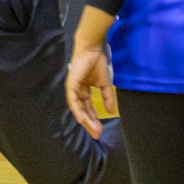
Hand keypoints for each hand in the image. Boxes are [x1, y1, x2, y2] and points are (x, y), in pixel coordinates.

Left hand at [66, 6, 117, 137]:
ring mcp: (73, 88)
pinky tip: (81, 118)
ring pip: (77, 107)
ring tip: (92, 128)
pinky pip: (72, 99)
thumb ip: (108, 97)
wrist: (93, 49)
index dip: (94, 119)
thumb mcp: (106, 84)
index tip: (100, 130)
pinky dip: (76, 109)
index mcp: (84, 91)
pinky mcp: (71, 83)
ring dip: (84, 118)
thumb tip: (112, 112)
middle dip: (89, 122)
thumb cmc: (98, 63)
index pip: (88, 108)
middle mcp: (77, 91)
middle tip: (97, 134)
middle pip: (82, 110)